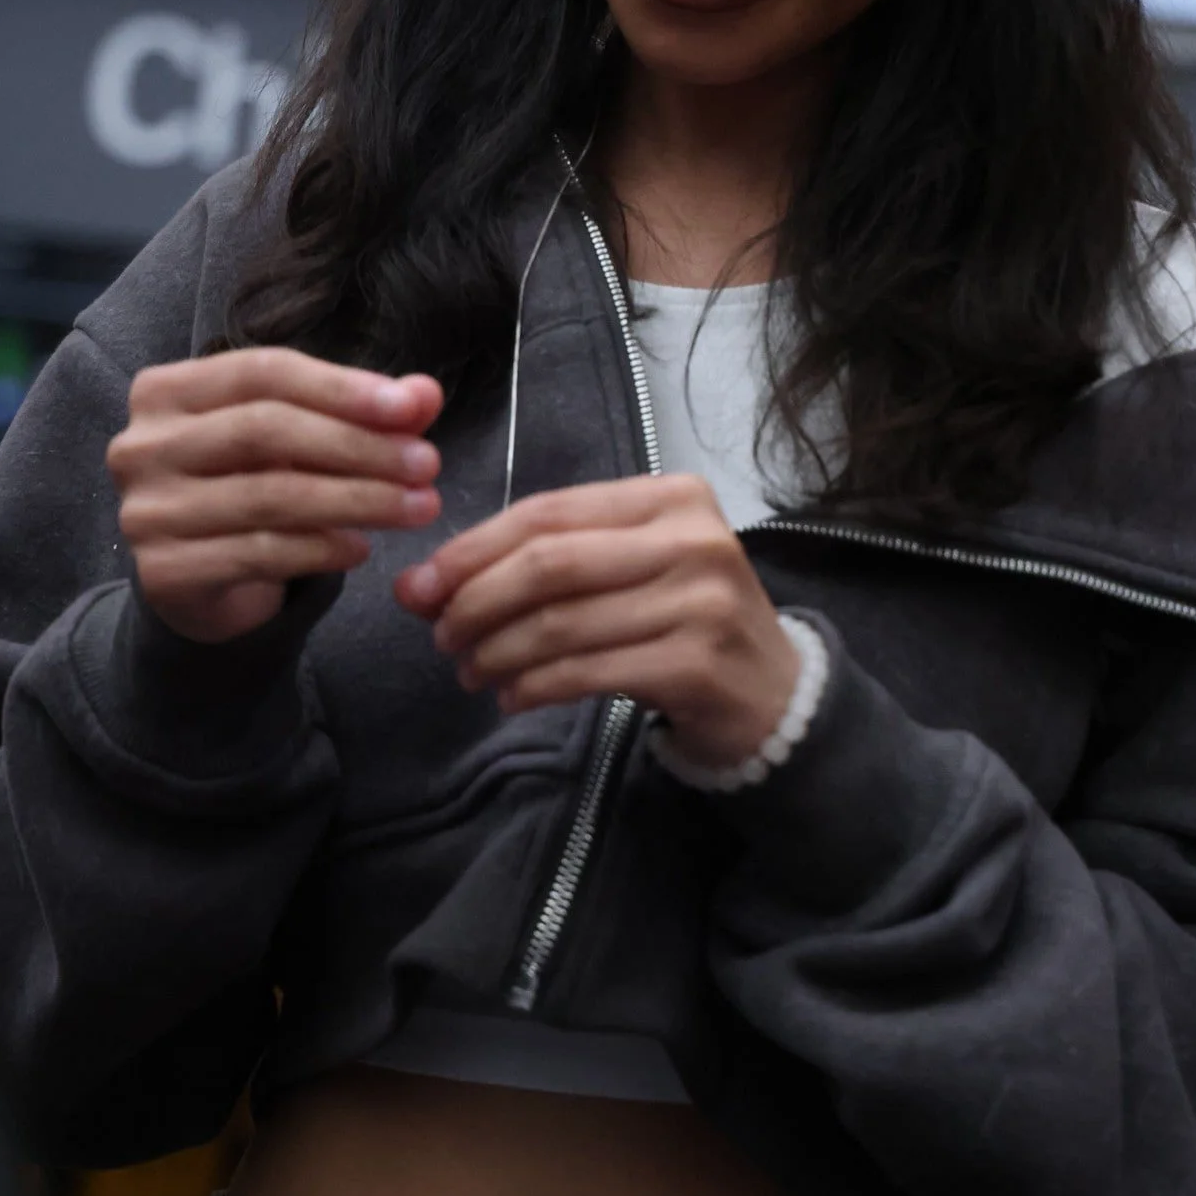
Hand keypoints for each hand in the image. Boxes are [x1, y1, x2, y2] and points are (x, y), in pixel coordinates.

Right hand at [109, 349, 444, 643]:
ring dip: (358, 500)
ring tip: (419, 507)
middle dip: (358, 446)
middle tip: (427, 464)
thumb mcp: (303, 440)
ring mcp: (146, 510)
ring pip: (268, 496)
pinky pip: (258, 553)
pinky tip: (364, 548)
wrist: (198, 580)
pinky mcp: (163, 572)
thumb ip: (361, 412)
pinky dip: (322, 550)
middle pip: (264, 430)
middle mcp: (141, 445)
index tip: (411, 409)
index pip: (263, 372)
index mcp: (167, 391)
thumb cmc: (251, 485)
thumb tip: (425, 394)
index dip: (341, 387)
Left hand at [395, 473, 798, 772]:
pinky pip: (586, 672)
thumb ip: (544, 562)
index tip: (423, 586)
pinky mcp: (696, 664)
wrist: (773, 693)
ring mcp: (700, 601)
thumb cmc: (688, 620)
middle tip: (442, 637)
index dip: (474, 548)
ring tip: (472, 672)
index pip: (549, 512)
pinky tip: (513, 697)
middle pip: (550, 564)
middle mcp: (692, 539)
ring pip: (561, 623)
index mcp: (671, 498)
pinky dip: (534, 687)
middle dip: (477, 602)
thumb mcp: (630, 568)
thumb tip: (425, 584)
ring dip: (498, 652)